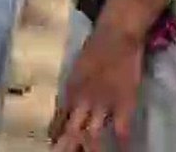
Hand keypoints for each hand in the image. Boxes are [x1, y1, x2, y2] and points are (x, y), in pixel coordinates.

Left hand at [48, 25, 144, 150]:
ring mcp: (102, 103)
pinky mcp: (123, 103)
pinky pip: (120, 129)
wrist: (115, 35)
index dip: (56, 134)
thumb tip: (68, 108)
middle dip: (66, 146)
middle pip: (71, 130)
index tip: (52, 144)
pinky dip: (120, 144)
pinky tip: (120, 151)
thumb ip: (73, 90)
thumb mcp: (77, 70)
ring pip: (92, 134)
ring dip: (88, 148)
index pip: (59, 119)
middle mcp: (82, 101)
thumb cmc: (96, 49)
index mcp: (70, 92)